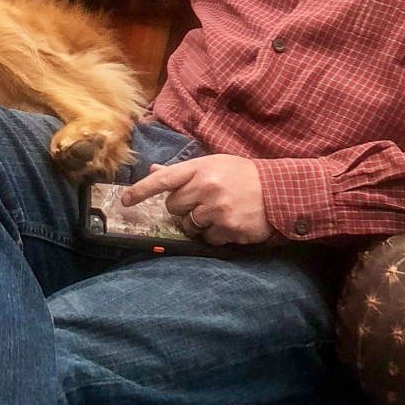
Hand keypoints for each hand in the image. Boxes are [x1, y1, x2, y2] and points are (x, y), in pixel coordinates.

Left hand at [122, 155, 272, 245]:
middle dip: (183, 207)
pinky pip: (206, 239)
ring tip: (217, 212)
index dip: (141, 190)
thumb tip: (154, 170)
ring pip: (188, 224)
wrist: (280, 191)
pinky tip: (228, 223)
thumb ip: (184, 171)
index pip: (163, 179)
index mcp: (201, 167)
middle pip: (173, 206)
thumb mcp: (215, 165)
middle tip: (202, 202)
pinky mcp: (228, 228)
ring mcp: (217, 209)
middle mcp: (206, 187)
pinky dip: (214, 235)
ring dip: (198, 223)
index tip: (125, 200)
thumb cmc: (243, 176)